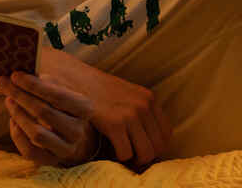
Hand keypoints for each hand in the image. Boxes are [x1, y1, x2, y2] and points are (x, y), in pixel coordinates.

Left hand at [0, 73, 97, 166]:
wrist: (71, 134)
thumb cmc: (62, 106)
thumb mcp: (61, 90)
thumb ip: (45, 81)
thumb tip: (21, 72)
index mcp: (85, 108)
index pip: (58, 96)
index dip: (35, 85)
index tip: (15, 75)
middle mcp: (78, 130)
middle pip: (44, 113)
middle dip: (20, 95)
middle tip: (3, 83)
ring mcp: (66, 148)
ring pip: (36, 134)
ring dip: (18, 114)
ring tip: (8, 99)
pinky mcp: (52, 160)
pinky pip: (29, 151)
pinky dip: (18, 135)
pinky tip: (13, 120)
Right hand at [37, 49, 171, 165]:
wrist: (75, 81)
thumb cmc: (98, 92)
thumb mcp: (126, 96)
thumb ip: (140, 112)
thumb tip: (148, 139)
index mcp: (149, 99)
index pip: (166, 133)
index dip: (156, 147)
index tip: (143, 152)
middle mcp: (144, 105)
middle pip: (158, 146)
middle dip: (146, 157)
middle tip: (132, 160)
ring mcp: (130, 114)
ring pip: (145, 152)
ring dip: (134, 160)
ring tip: (122, 157)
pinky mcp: (114, 123)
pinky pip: (126, 153)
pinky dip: (119, 158)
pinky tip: (110, 152)